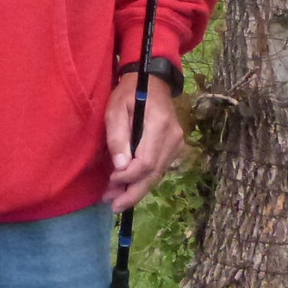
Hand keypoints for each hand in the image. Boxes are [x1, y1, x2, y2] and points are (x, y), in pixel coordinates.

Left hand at [103, 72, 185, 211]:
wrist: (153, 81)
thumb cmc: (129, 92)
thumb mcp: (115, 108)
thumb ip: (118, 136)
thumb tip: (121, 166)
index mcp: (159, 125)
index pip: (147, 162)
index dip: (128, 177)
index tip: (110, 181)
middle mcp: (173, 137)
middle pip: (154, 174)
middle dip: (133, 192)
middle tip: (113, 206)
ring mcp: (177, 143)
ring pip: (157, 175)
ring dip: (135, 189)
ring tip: (114, 199)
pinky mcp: (175, 147)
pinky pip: (159, 169)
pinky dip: (143, 180)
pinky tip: (127, 187)